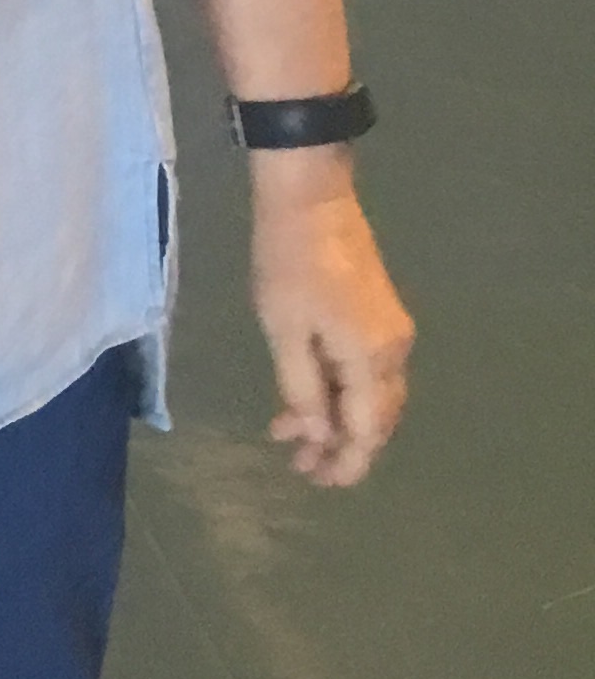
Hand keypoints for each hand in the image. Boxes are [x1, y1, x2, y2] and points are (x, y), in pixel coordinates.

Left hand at [251, 165, 412, 486]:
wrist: (310, 196)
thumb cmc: (289, 261)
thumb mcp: (283, 329)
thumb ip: (302, 388)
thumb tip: (320, 436)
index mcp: (372, 359)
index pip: (367, 431)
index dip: (346, 463)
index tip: (318, 483)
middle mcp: (394, 351)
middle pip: (375, 418)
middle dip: (340, 446)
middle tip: (300, 466)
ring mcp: (389, 331)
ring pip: (370, 395)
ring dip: (335, 418)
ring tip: (291, 435)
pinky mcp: (378, 314)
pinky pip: (364, 369)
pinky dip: (338, 390)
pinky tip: (304, 394)